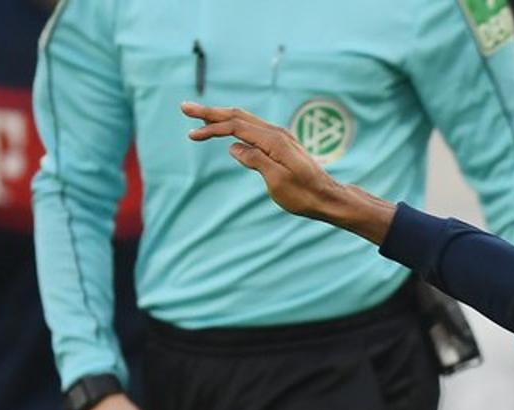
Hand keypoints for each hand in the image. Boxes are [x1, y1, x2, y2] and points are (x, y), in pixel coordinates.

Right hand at [182, 101, 336, 217]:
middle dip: (210, 112)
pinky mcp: (282, 144)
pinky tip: (227, 129)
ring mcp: (280, 137)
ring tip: (200, 116)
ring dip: (221, 116)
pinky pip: (253, 128)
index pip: (235, 126)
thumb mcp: (277, 181)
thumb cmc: (304, 195)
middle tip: (185, 107)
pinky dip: (235, 125)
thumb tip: (233, 146)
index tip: (191, 134)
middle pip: (237, 116)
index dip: (211, 128)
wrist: (328, 198)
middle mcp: (276, 133)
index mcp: (273, 140)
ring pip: (245, 119)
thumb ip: (255, 160)